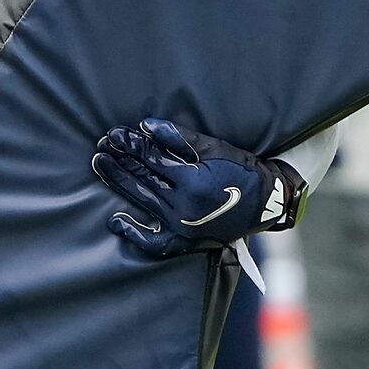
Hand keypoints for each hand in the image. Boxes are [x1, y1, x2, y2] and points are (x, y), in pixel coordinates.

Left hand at [91, 118, 301, 259]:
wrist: (267, 203)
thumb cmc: (243, 171)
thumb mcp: (216, 148)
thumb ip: (181, 138)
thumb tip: (147, 126)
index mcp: (191, 182)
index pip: (152, 159)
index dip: (131, 145)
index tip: (114, 134)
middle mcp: (183, 207)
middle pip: (142, 179)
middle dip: (120, 161)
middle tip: (101, 148)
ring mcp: (182, 225)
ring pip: (143, 201)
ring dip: (120, 183)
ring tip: (102, 165)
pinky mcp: (186, 239)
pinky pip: (154, 242)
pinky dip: (135, 233)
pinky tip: (115, 220)